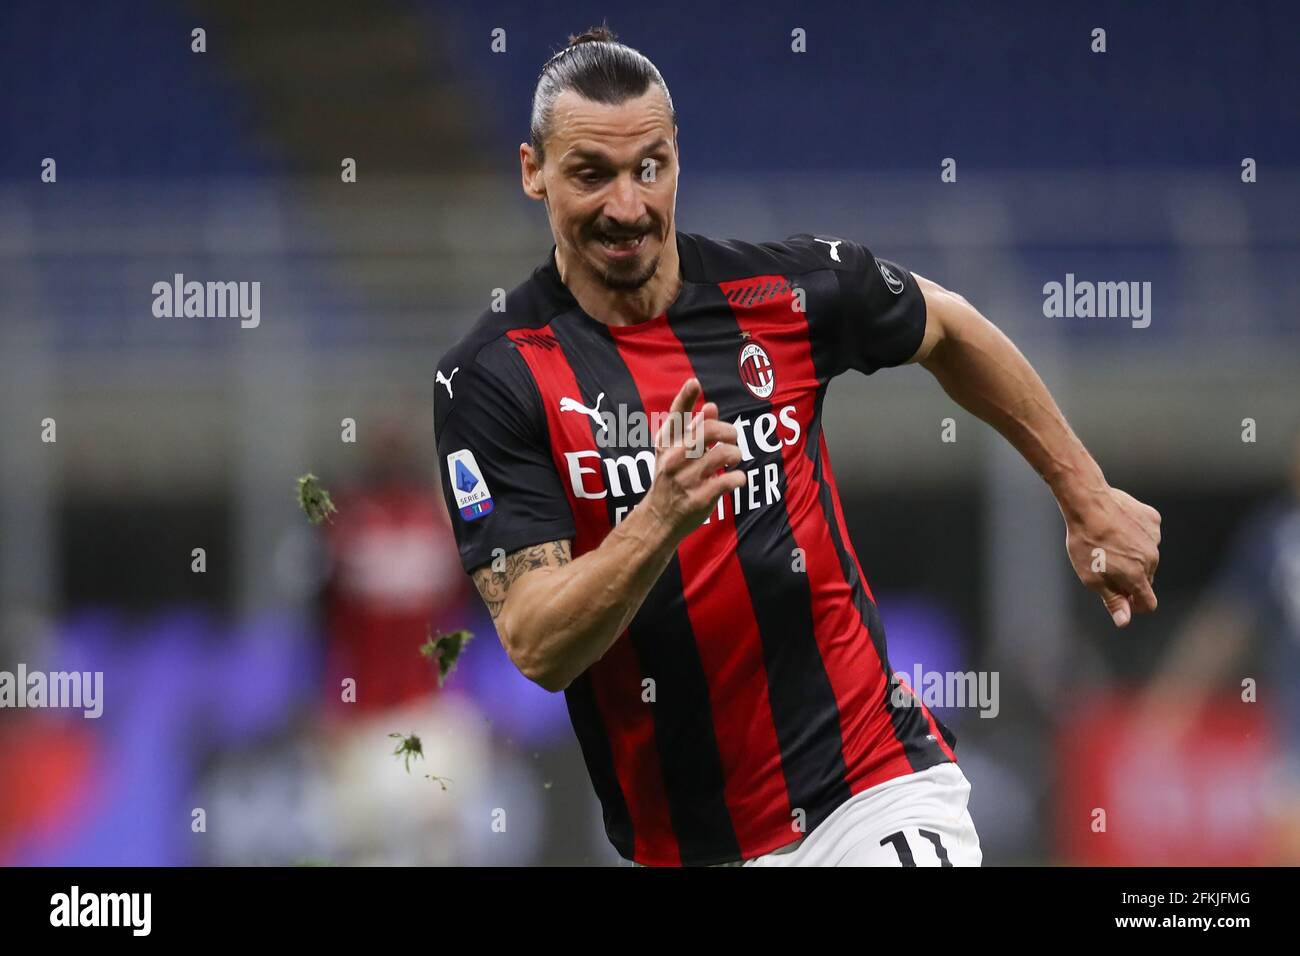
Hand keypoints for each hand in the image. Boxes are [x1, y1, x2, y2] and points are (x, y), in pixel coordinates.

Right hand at [643, 378, 746, 541]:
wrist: (658, 519)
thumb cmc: (670, 480)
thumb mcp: (674, 454)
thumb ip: (692, 430)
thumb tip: (711, 406)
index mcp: (667, 445)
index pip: (674, 417)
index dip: (684, 397)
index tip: (695, 382)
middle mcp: (673, 460)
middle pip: (707, 432)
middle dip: (728, 432)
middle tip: (733, 438)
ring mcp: (684, 480)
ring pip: (721, 455)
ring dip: (735, 454)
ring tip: (734, 459)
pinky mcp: (697, 499)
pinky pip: (727, 481)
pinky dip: (738, 478)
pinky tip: (736, 479)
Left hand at [1062, 486, 1160, 626]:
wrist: (1088, 503)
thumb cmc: (1086, 542)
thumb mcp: (1092, 577)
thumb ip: (1113, 600)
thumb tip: (1125, 621)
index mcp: (1137, 576)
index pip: (1148, 603)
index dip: (1136, 606)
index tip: (1123, 600)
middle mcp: (1151, 559)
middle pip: (1146, 579)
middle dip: (1130, 579)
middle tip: (1106, 566)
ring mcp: (1154, 538)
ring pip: (1147, 556)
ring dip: (1133, 556)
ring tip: (1109, 544)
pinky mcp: (1153, 520)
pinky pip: (1147, 535)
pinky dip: (1136, 535)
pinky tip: (1118, 527)